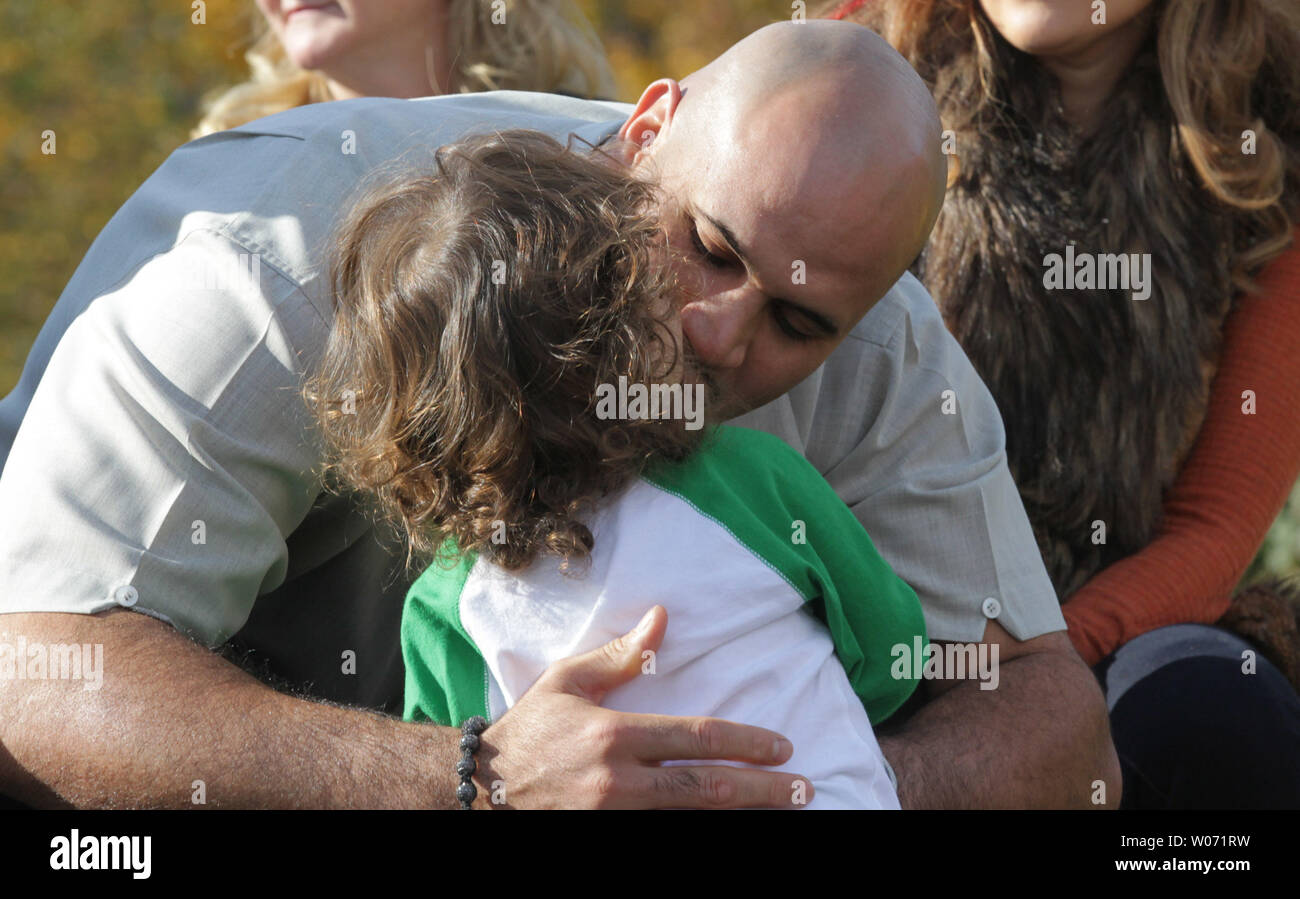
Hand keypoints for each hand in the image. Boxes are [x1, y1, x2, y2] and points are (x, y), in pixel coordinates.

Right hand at [469, 605, 812, 807]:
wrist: (480, 790)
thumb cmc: (530, 730)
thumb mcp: (569, 681)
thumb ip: (621, 654)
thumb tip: (663, 618)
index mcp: (614, 735)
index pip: (698, 738)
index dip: (748, 744)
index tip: (783, 748)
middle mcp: (618, 782)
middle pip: (707, 788)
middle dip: (764, 791)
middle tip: (806, 790)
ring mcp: (612, 819)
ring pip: (690, 820)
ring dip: (741, 818)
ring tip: (783, 814)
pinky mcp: (604, 837)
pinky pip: (661, 838)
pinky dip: (697, 832)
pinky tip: (731, 828)